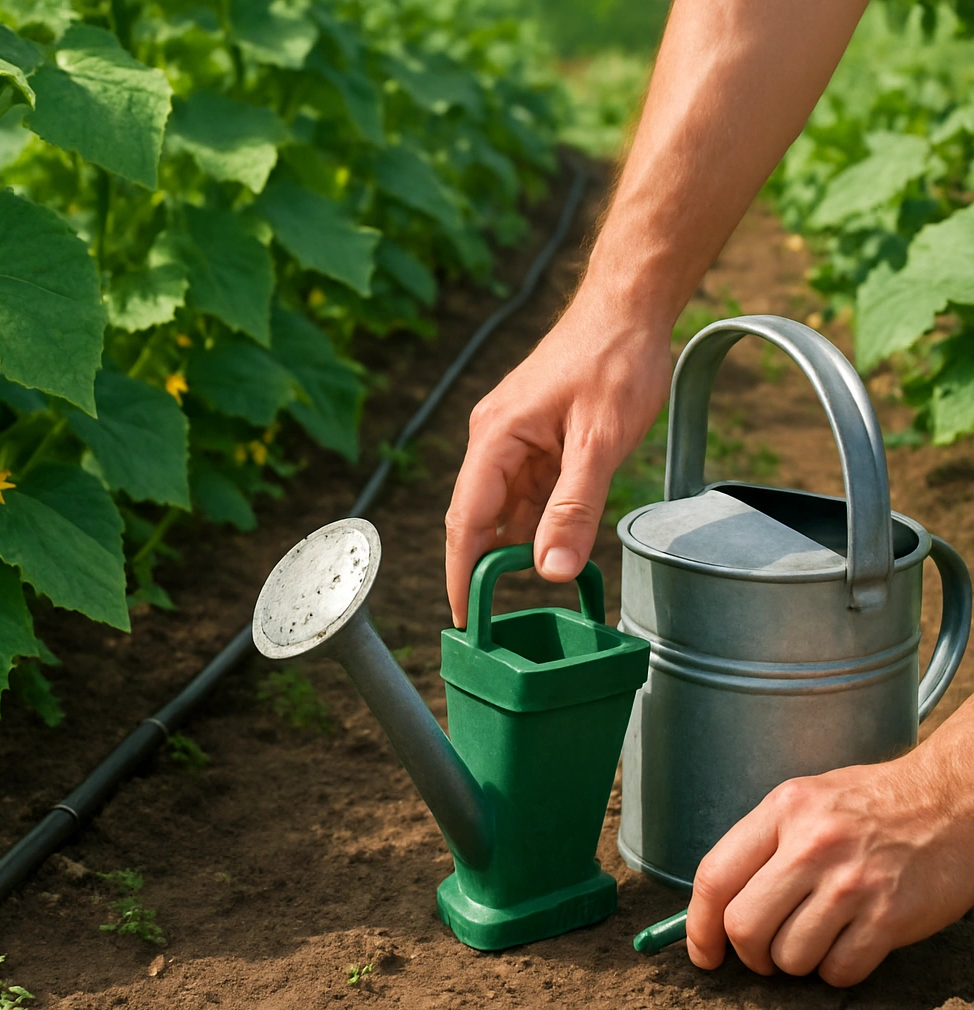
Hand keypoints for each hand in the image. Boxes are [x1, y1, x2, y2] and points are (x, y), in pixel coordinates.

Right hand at [443, 299, 668, 625]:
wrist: (630, 308)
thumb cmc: (615, 360)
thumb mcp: (600, 442)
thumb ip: (575, 509)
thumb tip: (552, 570)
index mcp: (496, 437)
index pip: (466, 520)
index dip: (462, 573)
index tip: (463, 617)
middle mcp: (494, 438)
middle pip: (478, 517)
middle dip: (483, 567)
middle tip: (494, 619)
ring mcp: (512, 438)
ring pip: (506, 507)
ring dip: (516, 545)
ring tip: (528, 590)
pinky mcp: (534, 437)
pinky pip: (527, 491)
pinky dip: (537, 521)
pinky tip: (554, 544)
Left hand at [686, 754, 973, 985]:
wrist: (952, 801)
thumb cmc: (871, 804)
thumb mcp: (805, 800)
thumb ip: (761, 844)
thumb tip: (717, 902)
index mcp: (783, 810)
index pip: (714, 876)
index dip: (698, 924)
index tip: (702, 950)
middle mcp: (812, 845)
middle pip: (745, 925)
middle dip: (747, 953)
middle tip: (760, 954)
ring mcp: (852, 883)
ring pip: (790, 956)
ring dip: (794, 962)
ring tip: (811, 940)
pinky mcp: (890, 917)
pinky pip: (839, 969)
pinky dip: (834, 970)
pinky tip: (845, 945)